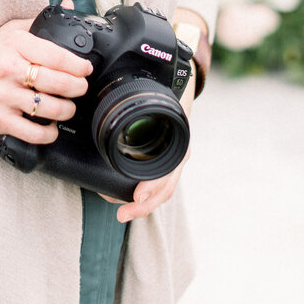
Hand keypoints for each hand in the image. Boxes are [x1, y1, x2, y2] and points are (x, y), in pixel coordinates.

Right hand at [0, 10, 92, 144]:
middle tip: (80, 88)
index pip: (58, 56)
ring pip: (51, 109)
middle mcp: (9, 69)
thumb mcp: (8, 32)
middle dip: (78, 88)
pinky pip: (34, 133)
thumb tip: (66, 5)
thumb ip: (38, 21)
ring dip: (68, 110)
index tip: (85, 69)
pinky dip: (49, 132)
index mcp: (15, 44)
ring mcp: (4, 96)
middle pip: (59, 83)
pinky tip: (50, 125)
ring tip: (68, 106)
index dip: (79, 66)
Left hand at [101, 76, 195, 222]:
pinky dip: (140, 196)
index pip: (168, 174)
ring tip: (121, 212)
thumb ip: (151, 99)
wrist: (182, 90)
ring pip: (158, 192)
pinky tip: (125, 199)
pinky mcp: (160, 164)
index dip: (152, 188)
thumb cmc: (170, 93)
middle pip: (162, 191)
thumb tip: (126, 93)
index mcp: (179, 145)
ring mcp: (169, 163)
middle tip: (122, 213)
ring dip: (139, 205)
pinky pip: (153, 186)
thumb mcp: (164, 96)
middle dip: (142, 206)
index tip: (137, 195)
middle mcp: (176, 158)